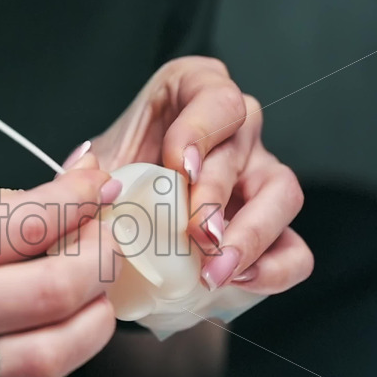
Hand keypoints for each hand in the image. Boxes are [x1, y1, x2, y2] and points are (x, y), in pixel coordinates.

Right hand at [0, 159, 121, 376]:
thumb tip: (65, 195)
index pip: (24, 223)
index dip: (81, 197)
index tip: (101, 183)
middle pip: (54, 291)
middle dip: (102, 252)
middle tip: (105, 231)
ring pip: (56, 354)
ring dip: (96, 313)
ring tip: (92, 284)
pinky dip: (62, 357)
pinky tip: (51, 326)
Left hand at [77, 56, 312, 293]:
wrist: (123, 240)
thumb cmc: (114, 187)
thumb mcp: (95, 171)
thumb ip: (82, 172)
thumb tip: (87, 170)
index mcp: (192, 96)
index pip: (215, 95)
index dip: (202, 129)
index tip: (178, 167)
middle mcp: (234, 131)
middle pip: (245, 145)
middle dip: (217, 193)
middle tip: (195, 234)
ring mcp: (259, 178)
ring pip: (283, 192)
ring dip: (252, 233)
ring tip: (215, 270)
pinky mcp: (271, 231)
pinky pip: (294, 248)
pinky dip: (274, 268)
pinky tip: (238, 281)